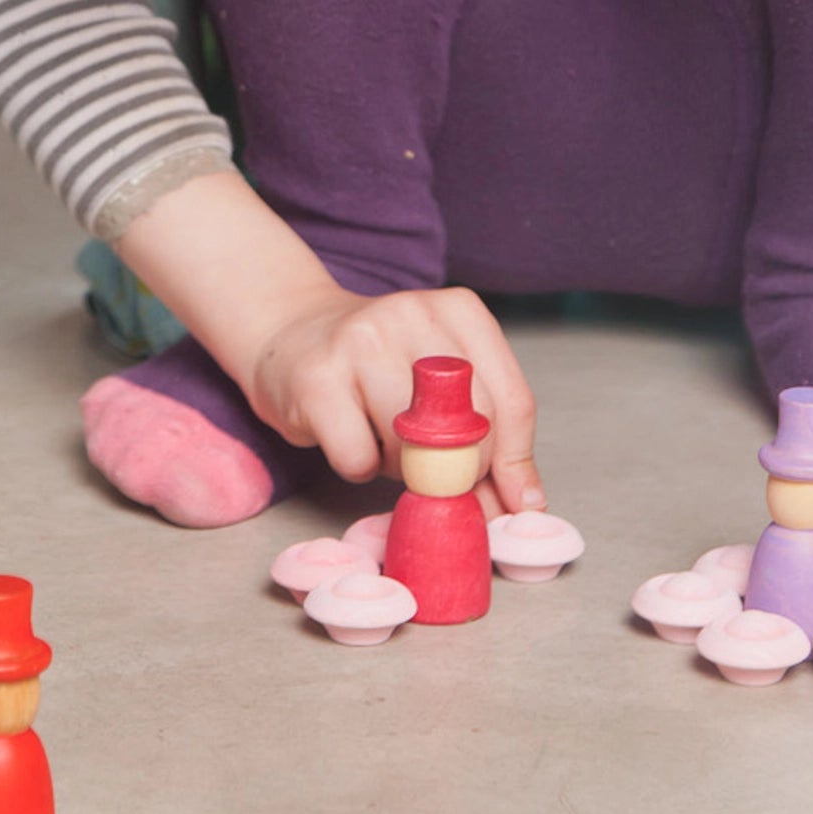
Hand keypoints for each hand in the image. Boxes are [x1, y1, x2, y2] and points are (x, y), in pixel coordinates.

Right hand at [245, 282, 543, 517]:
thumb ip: (484, 432)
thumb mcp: (440, 378)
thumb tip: (522, 503)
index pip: (510, 400)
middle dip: (459, 473)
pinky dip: (360, 467)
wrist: (290, 330)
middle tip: (437, 478)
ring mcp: (360, 343)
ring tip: (384, 441)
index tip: (515, 503)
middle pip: (468, 428)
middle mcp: (412, 316)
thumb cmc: (377, 363)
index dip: (514, 463)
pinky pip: (359, 460)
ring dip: (404, 469)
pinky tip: (349, 435)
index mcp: (459, 310)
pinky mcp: (317, 380)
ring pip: (412, 449)